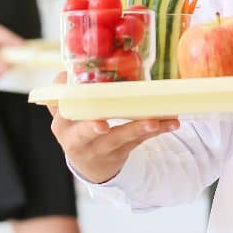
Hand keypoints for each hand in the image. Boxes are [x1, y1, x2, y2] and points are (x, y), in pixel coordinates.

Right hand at [46, 72, 179, 183]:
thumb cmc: (80, 128)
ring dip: (137, 128)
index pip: (61, 111)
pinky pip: (140, 140)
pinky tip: (171, 123)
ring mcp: (99, 150)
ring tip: (154, 121)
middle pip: (84, 133)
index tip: (74, 93)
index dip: (68, 104)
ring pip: (119, 138)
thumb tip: (73, 68)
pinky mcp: (120, 153)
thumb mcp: (70, 114)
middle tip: (102, 125)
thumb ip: (69, 93)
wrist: (90, 163)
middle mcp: (76, 140)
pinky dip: (156, 130)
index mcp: (63, 124)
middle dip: (92, 128)